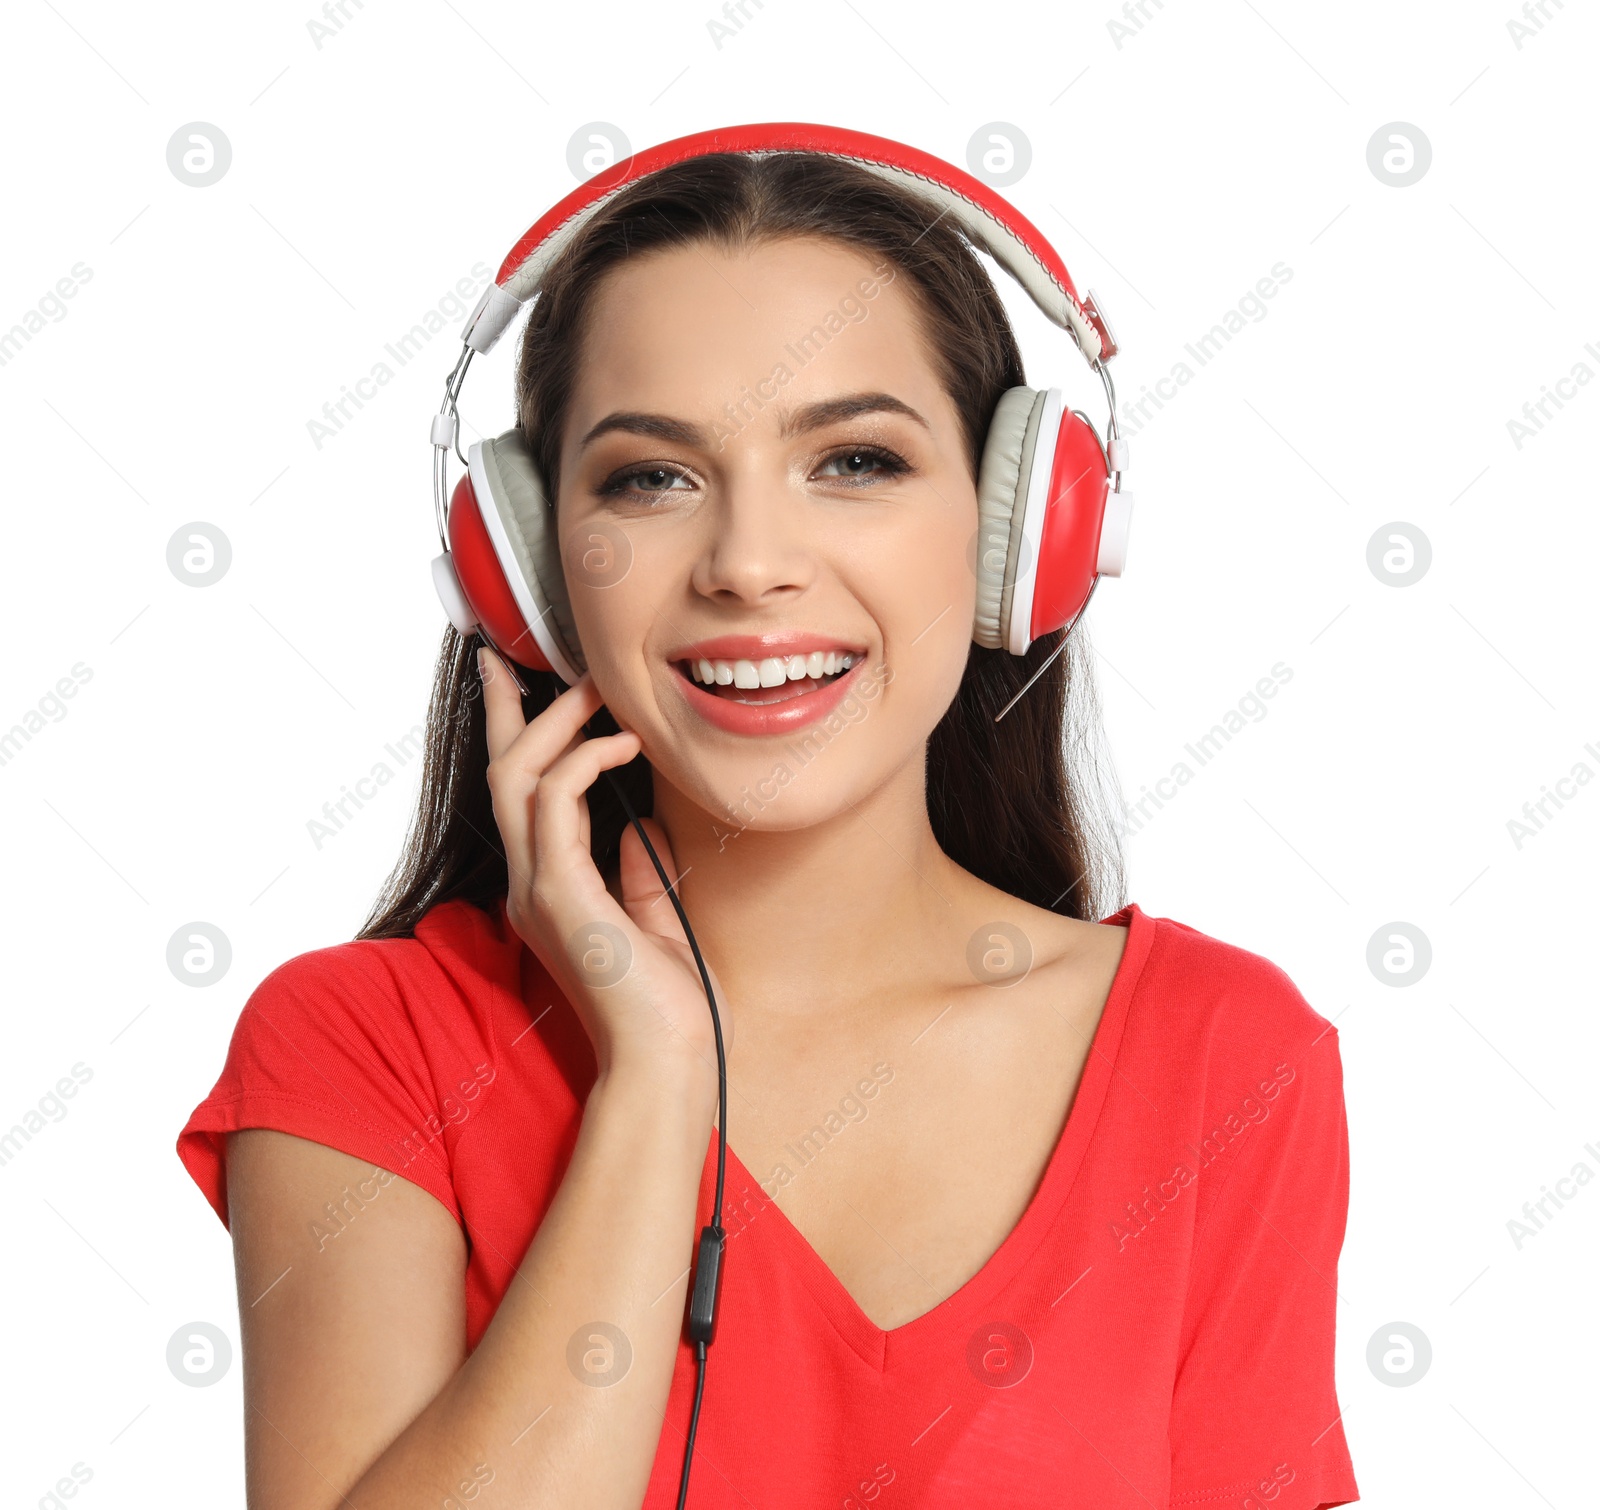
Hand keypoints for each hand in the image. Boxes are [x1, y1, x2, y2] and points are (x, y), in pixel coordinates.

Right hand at [478, 647, 719, 1085]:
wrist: (666, 1059)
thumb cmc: (666, 1000)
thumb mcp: (652, 915)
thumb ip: (637, 869)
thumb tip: (641, 824)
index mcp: (547, 888)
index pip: (517, 795)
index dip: (507, 731)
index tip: (508, 676)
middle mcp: (530, 884)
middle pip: (501, 774)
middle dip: (513, 709)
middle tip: (544, 661)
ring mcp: (538, 890)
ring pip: (517, 779)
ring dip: (556, 724)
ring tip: (598, 692)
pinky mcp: (561, 896)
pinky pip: (555, 805)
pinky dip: (583, 762)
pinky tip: (622, 743)